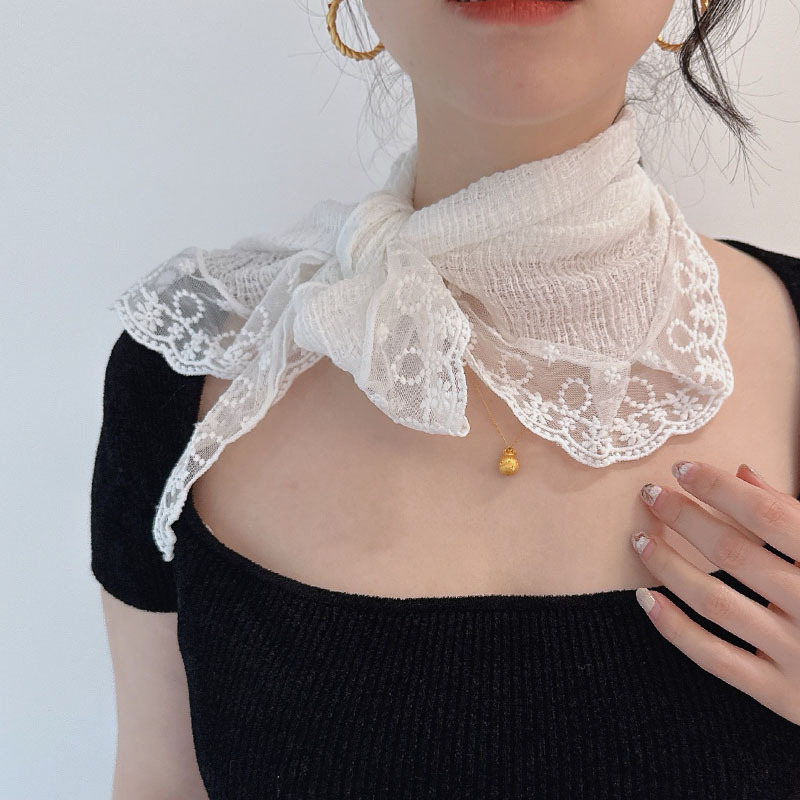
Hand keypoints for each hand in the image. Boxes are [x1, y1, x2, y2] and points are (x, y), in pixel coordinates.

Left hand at [631, 460, 799, 724]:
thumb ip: (794, 514)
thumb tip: (743, 472)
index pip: (768, 515)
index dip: (720, 489)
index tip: (682, 469)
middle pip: (734, 553)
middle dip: (685, 518)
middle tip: (651, 495)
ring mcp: (799, 653)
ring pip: (716, 602)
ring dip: (670, 566)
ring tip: (640, 540)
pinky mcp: (782, 694)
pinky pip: (715, 657)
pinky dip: (675, 628)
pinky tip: (646, 599)